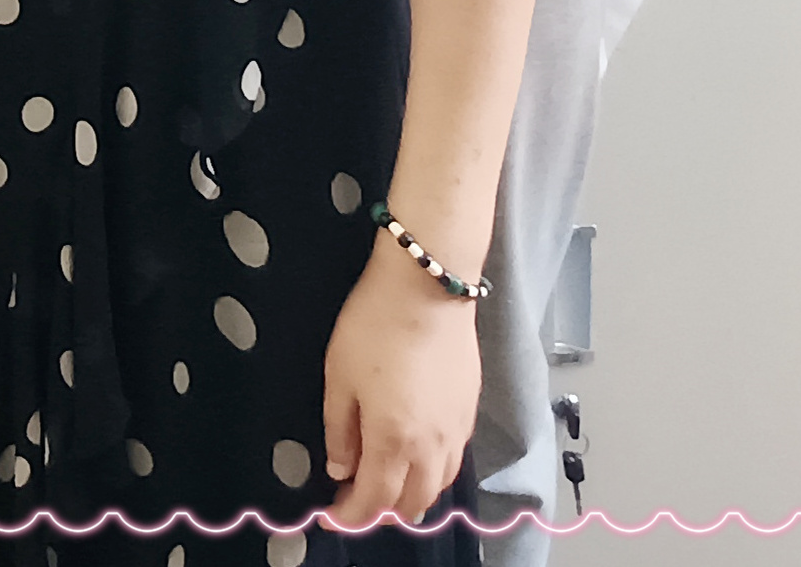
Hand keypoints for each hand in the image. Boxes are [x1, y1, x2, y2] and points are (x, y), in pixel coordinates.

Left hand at [319, 258, 480, 531]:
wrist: (428, 286)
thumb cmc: (375, 325)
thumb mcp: (339, 377)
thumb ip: (339, 431)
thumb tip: (341, 470)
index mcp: (394, 440)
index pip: (374, 502)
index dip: (350, 516)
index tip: (330, 514)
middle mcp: (431, 446)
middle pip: (411, 505)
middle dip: (380, 512)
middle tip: (354, 496)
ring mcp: (457, 431)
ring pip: (437, 488)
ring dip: (409, 496)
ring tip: (383, 479)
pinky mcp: (470, 412)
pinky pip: (453, 462)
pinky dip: (431, 473)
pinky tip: (413, 455)